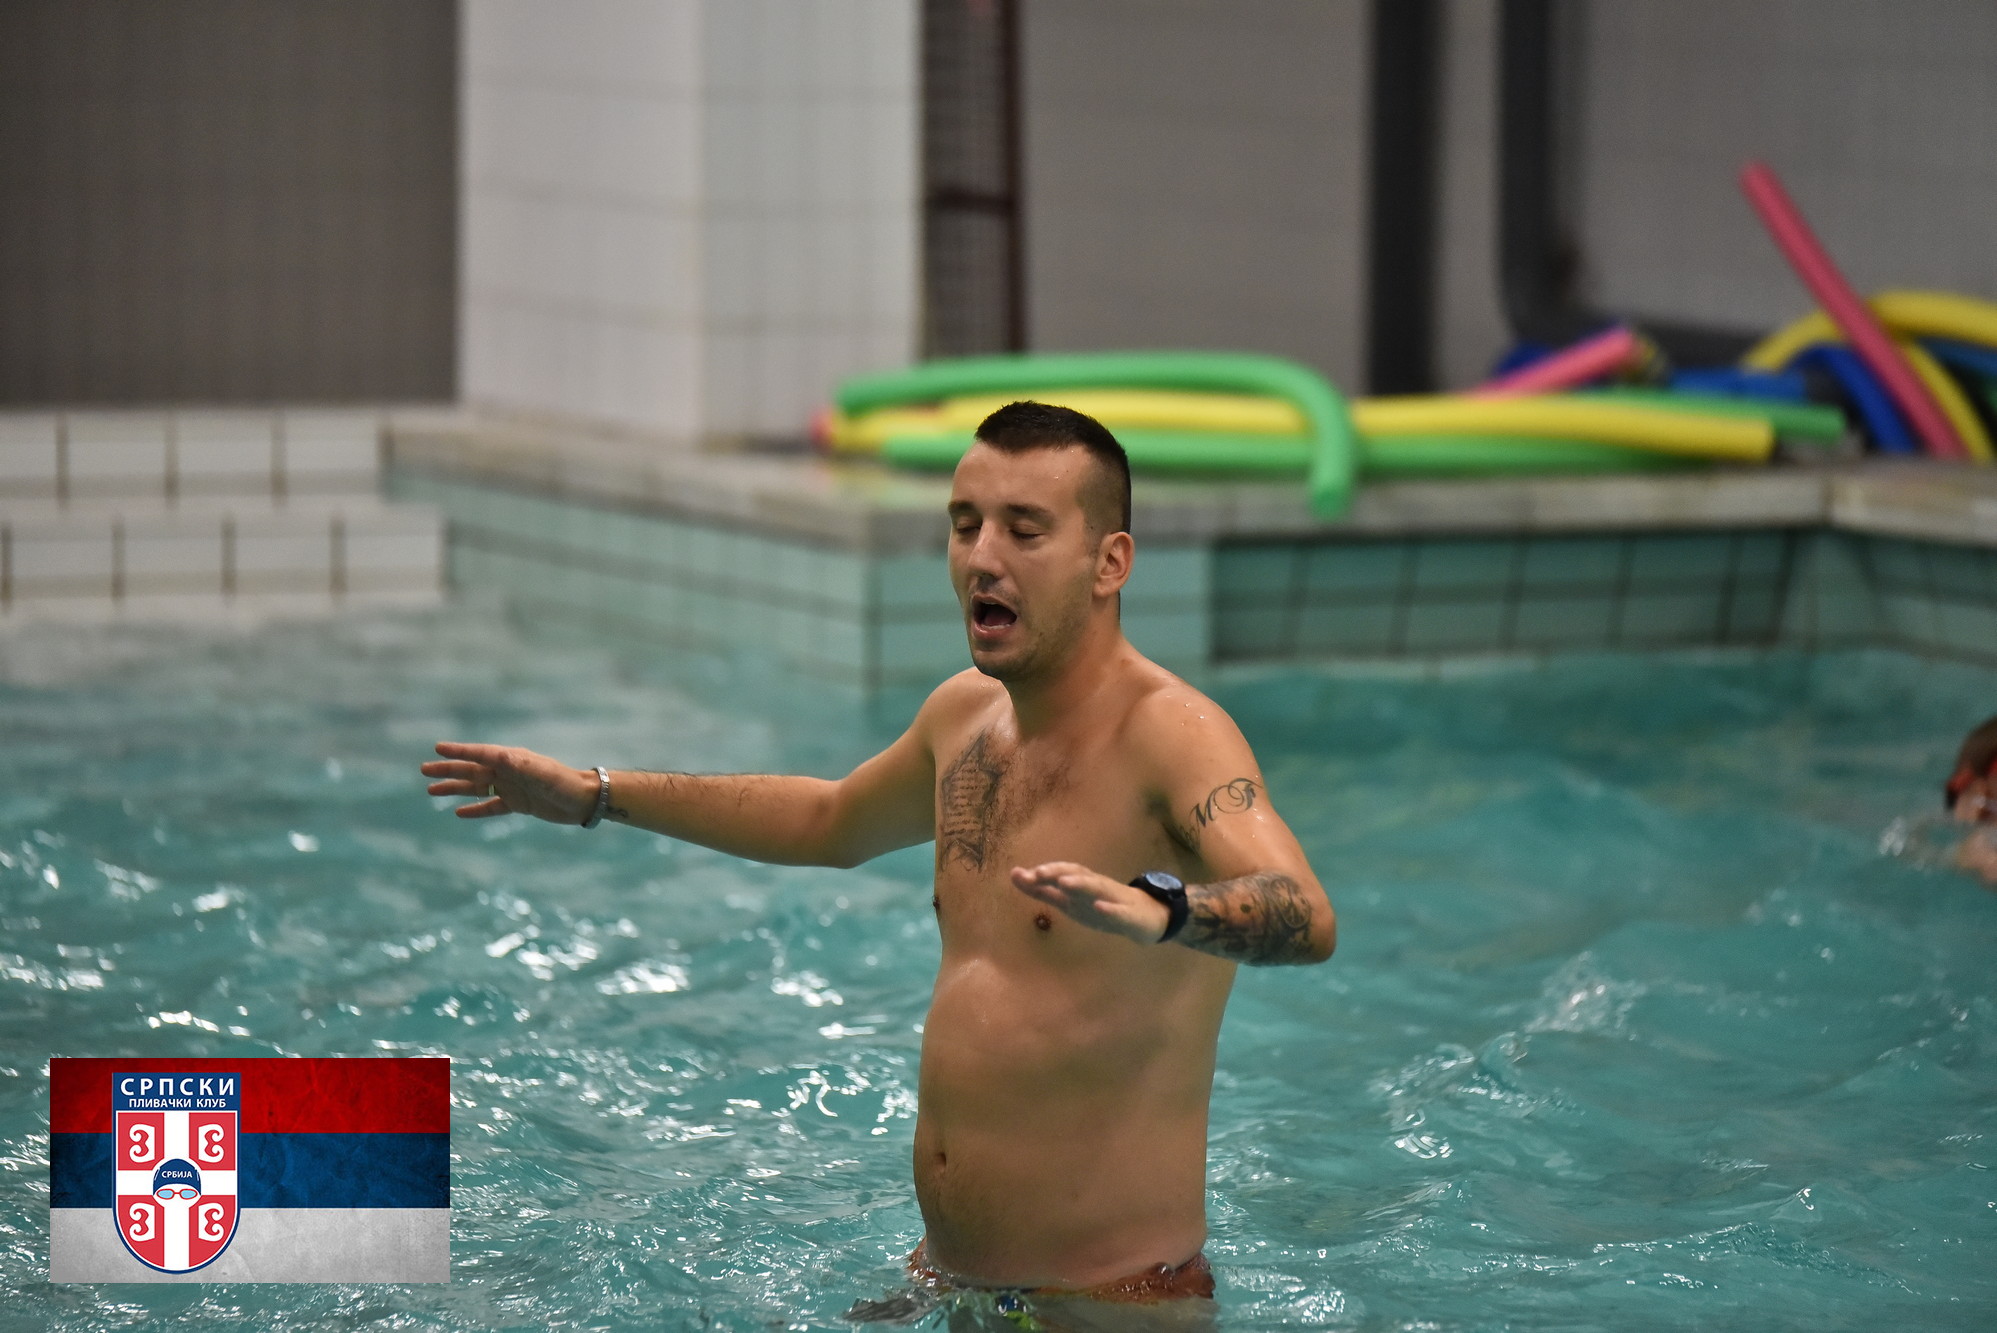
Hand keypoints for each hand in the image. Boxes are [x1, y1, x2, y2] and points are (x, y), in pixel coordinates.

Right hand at [422, 742, 596, 822]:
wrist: (583, 800)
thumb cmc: (563, 782)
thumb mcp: (540, 772)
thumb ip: (518, 764)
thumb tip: (496, 755)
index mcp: (511, 760)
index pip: (479, 753)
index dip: (459, 751)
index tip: (437, 748)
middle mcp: (508, 772)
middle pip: (471, 770)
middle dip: (448, 770)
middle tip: (424, 770)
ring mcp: (511, 788)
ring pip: (476, 788)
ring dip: (455, 789)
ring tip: (431, 790)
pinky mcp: (518, 804)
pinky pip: (491, 806)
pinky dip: (475, 809)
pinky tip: (458, 812)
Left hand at [1010, 861, 1170, 943]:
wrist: (1147, 919)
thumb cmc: (1102, 906)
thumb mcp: (1069, 901)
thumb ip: (1042, 890)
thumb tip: (1014, 875)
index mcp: (1082, 884)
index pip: (1062, 872)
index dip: (1042, 872)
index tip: (1019, 874)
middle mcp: (1097, 886)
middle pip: (1077, 874)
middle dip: (1058, 872)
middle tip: (1038, 873)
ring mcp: (1115, 899)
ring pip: (1098, 887)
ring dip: (1081, 883)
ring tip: (1064, 883)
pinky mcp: (1130, 915)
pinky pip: (1120, 911)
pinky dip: (1110, 908)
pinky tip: (1099, 907)